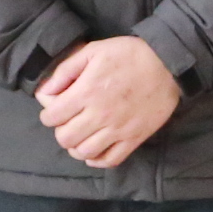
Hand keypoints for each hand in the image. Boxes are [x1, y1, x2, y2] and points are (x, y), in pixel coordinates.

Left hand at [35, 36, 181, 169]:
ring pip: (85, 152)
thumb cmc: (128, 54)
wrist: (167, 64)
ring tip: (80, 136)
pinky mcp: (134, 138)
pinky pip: (110, 160)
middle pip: (66, 138)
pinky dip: (97, 160)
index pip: (52, 117)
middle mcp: (100, 115)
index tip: (54, 110)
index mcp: (87, 92)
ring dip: (76, 147)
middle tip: (68, 122)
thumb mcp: (93, 51)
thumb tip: (44, 91)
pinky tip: (94, 151)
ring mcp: (118, 129)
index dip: (48, 115)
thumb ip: (65, 71)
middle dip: (60, 131)